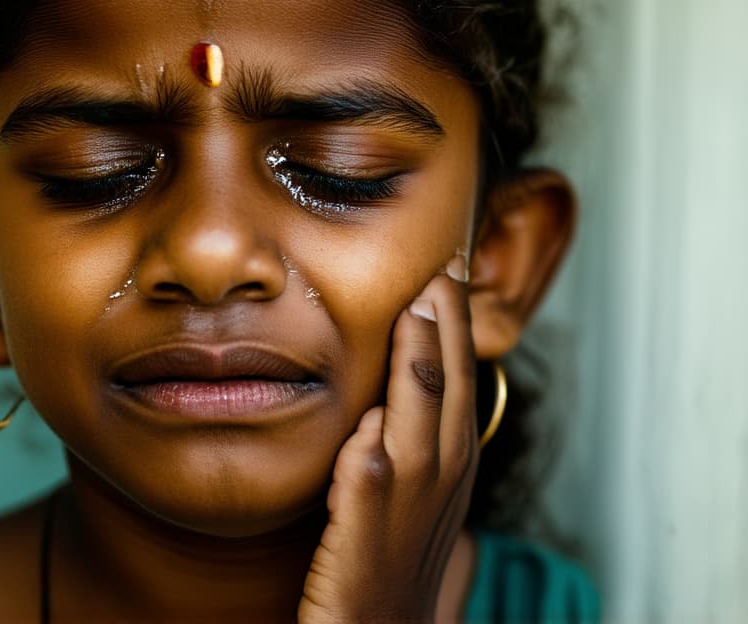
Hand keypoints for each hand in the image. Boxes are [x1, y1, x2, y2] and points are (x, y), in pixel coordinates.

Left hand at [299, 273, 478, 622]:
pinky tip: (372, 405)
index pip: (460, 377)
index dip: (455, 325)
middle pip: (449, 379)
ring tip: (417, 300)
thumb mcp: (421, 493)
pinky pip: (368, 462)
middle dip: (447, 320)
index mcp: (454, 458)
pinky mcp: (365, 516)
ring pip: (420, 407)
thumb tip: (400, 399)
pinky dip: (374, 431)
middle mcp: (442, 470)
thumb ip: (418, 443)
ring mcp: (407, 491)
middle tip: (442, 265)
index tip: (448, 273)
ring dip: (421, 352)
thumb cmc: (398, 560)